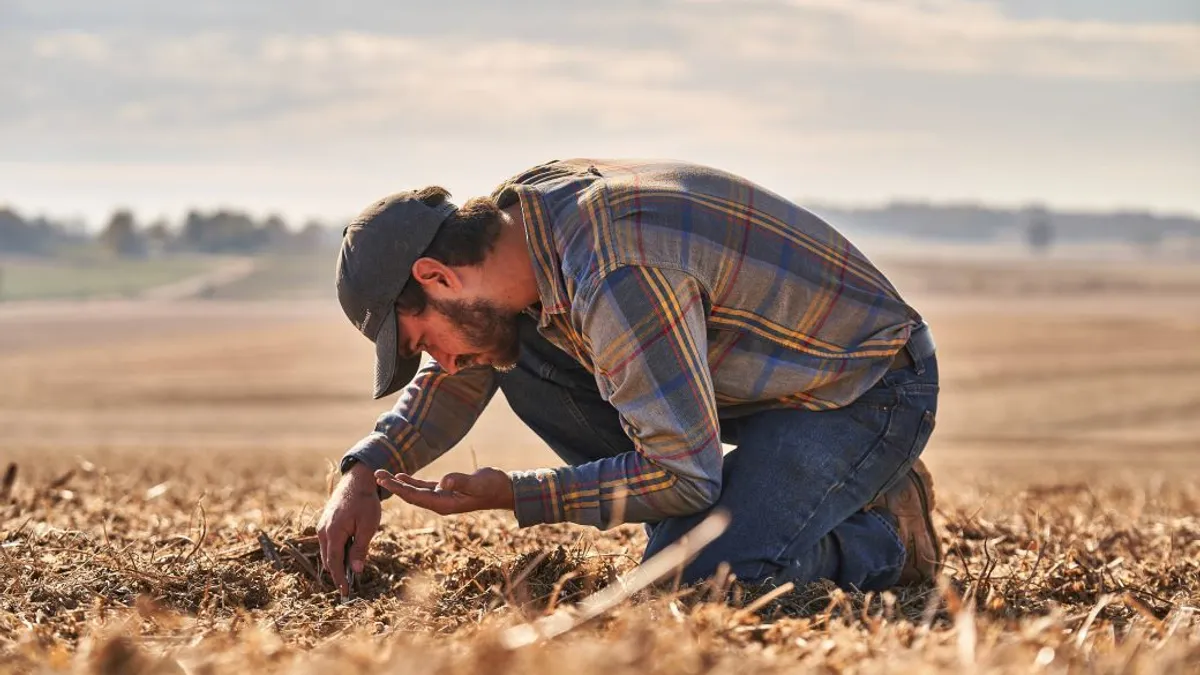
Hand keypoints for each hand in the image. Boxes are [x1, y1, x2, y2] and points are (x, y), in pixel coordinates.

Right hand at [317, 462, 380, 595]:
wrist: (357, 481)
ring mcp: (322, 527)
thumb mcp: (368, 526)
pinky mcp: (325, 524)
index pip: (334, 563)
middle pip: (328, 560)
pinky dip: (336, 553)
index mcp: (333, 532)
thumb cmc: (365, 502)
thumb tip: (356, 570)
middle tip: (348, 587)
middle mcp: (323, 531)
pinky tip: (347, 557)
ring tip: (349, 575)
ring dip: (337, 564)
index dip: (340, 579)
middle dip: (337, 574)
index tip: (346, 592)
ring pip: (327, 553)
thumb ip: (360, 548)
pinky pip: (328, 544)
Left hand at [375, 467, 513, 514]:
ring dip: (398, 484)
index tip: (384, 480)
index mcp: (444, 504)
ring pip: (414, 491)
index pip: (415, 496)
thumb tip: (443, 482)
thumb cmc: (493, 486)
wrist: (505, 490)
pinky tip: (401, 476)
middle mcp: (440, 503)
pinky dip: (411, 482)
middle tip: (376, 475)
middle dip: (393, 486)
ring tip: (382, 475)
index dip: (398, 488)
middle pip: (410, 495)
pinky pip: (424, 488)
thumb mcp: (478, 483)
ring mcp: (443, 498)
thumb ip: (460, 482)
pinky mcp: (447, 491)